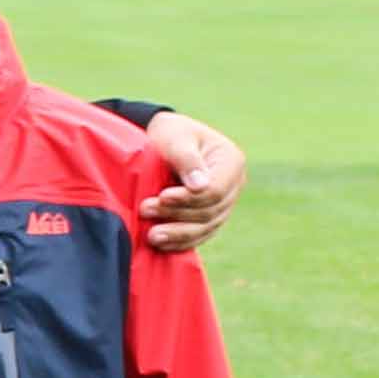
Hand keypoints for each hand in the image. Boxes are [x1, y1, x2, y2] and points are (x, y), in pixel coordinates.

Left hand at [141, 111, 246, 257]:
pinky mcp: (210, 217)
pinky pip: (200, 234)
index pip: (215, 189)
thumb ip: (186, 160)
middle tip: (145, 210)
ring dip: (178, 234)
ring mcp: (224, 204)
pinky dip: (181, 242)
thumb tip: (199, 187)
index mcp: (232, 162)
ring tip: (151, 235)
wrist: (164, 140)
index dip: (189, 198)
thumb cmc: (170, 133)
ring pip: (206, 227)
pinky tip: (162, 244)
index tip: (163, 197)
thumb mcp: (176, 138)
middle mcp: (233, 186)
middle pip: (211, 211)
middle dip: (177, 214)